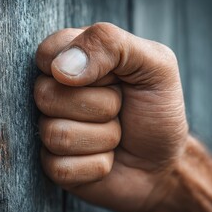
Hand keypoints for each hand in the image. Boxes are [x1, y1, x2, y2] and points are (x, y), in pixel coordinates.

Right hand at [34, 22, 187, 211]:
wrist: (165, 162)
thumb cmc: (158, 109)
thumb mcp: (155, 65)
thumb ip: (110, 44)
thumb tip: (61, 69)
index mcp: (74, 59)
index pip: (46, 54)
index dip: (81, 67)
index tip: (115, 76)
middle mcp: (55, 92)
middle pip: (47, 95)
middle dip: (101, 106)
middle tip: (120, 108)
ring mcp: (51, 129)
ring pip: (58, 135)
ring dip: (104, 138)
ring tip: (117, 134)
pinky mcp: (53, 166)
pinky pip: (62, 168)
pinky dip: (97, 165)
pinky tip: (108, 158)